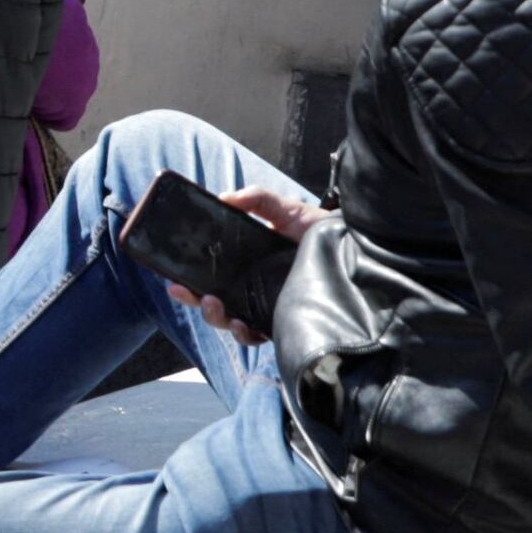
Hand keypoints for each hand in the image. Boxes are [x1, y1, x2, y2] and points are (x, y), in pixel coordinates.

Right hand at [184, 182, 329, 339]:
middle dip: (194, 299)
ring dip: (215, 316)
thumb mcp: (286, 209)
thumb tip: (224, 197)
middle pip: (214, 299)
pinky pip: (257, 335)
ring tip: (215, 305)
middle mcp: (253, 289)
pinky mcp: (284, 324)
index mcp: (248, 264)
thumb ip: (258, 199)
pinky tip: (240, 323)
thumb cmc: (321, 231)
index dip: (189, 278)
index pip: (212, 274)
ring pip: (230, 320)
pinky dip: (243, 332)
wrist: (358, 249)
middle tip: (185, 290)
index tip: (172, 276)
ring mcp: (267, 308)